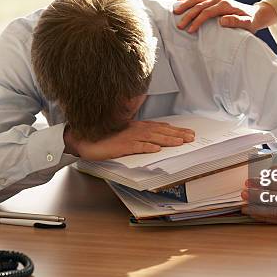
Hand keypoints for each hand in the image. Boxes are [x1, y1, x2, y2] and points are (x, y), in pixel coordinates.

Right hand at [64, 120, 194, 160]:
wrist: (85, 139)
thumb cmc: (105, 137)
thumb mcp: (126, 134)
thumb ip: (141, 135)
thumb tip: (157, 140)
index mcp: (138, 127)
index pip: (161, 128)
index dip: (176, 130)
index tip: (188, 133)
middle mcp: (136, 129)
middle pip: (161, 131)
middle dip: (178, 134)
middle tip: (191, 138)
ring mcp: (129, 136)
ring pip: (152, 137)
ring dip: (167, 139)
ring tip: (180, 143)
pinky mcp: (121, 145)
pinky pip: (136, 146)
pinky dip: (147, 147)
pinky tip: (156, 149)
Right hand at [173, 0, 276, 32]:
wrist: (256, 14)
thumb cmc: (251, 22)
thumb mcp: (247, 24)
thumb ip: (236, 22)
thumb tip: (222, 20)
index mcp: (225, 5)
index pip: (207, 12)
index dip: (198, 21)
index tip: (190, 30)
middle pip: (200, 5)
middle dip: (188, 15)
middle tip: (179, 25)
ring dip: (185, 5)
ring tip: (174, 11)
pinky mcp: (214, 0)